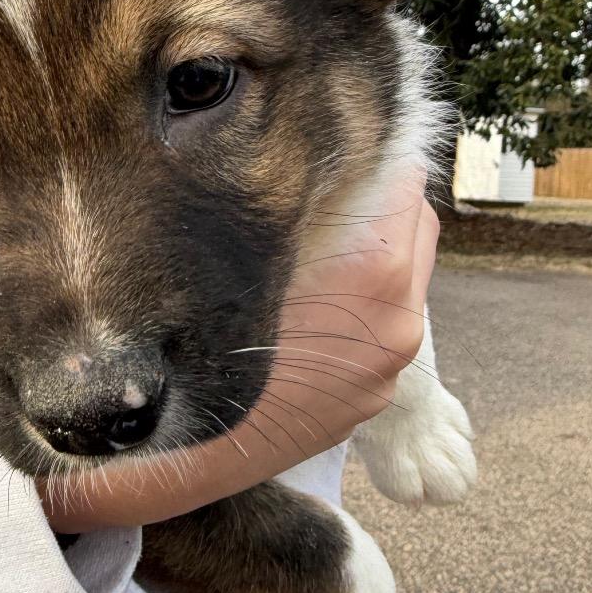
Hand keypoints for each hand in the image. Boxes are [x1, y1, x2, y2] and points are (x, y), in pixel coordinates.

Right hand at [41, 163, 438, 531]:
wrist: (177, 452)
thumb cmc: (196, 342)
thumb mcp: (243, 249)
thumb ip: (294, 193)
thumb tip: (323, 143)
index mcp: (376, 276)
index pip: (404, 178)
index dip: (369, 150)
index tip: (335, 140)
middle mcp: (400, 324)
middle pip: (414, 223)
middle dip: (378, 195)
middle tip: (326, 181)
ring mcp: (389, 368)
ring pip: (406, 272)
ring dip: (375, 244)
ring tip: (317, 237)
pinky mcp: (373, 395)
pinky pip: (388, 319)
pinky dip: (364, 296)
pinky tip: (310, 295)